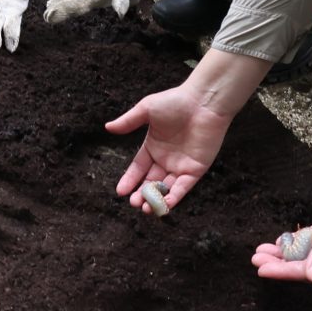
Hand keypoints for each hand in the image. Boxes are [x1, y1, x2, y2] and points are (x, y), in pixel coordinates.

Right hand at [107, 81, 231, 211]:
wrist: (203, 102)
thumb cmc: (175, 102)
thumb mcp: (146, 110)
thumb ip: (128, 122)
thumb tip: (108, 127)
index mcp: (153, 146)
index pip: (138, 167)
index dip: (129, 180)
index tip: (120, 192)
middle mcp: (166, 159)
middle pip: (151, 181)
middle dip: (142, 193)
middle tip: (134, 203)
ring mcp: (181, 165)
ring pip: (166, 188)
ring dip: (156, 199)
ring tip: (145, 208)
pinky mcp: (196, 170)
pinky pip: (183, 187)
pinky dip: (174, 197)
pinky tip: (165, 205)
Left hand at [248, 161, 311, 282]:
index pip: (308, 271)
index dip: (283, 271)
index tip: (261, 268)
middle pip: (305, 265)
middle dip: (280, 263)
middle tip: (256, 258)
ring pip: (306, 253)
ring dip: (285, 252)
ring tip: (262, 249)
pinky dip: (297, 241)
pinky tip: (282, 241)